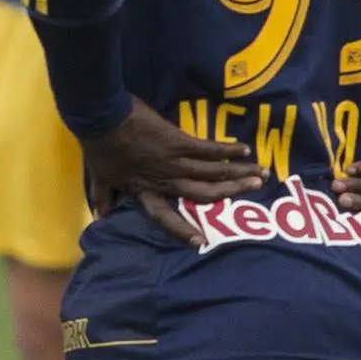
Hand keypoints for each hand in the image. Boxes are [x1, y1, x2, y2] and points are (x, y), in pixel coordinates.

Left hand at [80, 100, 260, 245]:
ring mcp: (174, 161)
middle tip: (254, 191)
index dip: (180, 230)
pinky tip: (244, 150)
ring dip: (238, 173)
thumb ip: (103, 197)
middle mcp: (165, 180)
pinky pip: (209, 149)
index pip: (164, 217)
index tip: (199, 242)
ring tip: (260, 173)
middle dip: (230, 194)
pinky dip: (227, 150)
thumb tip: (100, 216)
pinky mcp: (180, 140)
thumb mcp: (99, 177)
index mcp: (144, 191)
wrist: (103, 117)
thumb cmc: (100, 146)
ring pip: (212, 173)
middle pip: (202, 193)